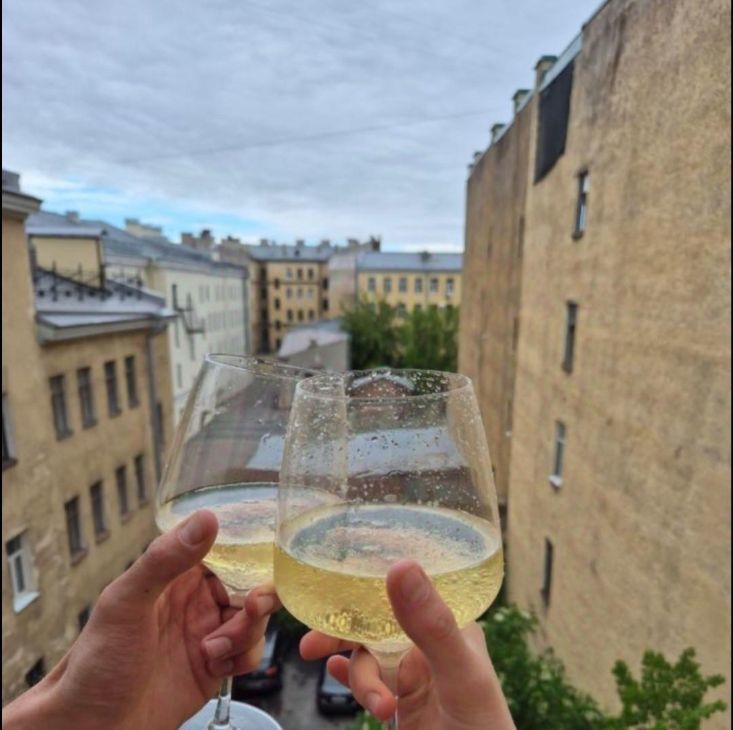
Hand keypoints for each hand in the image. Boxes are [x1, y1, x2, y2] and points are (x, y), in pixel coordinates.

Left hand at [3, 510, 280, 729]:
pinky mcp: (215, 666)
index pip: (225, 551)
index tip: (263, 564)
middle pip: (246, 585)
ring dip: (247, 632)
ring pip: (253, 618)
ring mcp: (206, 632)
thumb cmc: (95, 664)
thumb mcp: (126, 604)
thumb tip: (207, 518)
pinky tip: (217, 667)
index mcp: (174, 574)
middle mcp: (194, 600)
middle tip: (251, 610)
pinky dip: (244, 657)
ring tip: (213, 651)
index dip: (248, 555)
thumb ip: (166, 560)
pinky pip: (249, 651)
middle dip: (258, 597)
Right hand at [301, 560, 515, 729]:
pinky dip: (350, 677)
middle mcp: (429, 642)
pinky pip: (366, 679)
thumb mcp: (460, 675)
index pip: (408, 587)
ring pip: (368, 655)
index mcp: (451, 623)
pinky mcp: (400, 700)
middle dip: (344, 630)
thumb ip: (432, 626)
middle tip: (311, 646)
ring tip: (378, 707)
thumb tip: (400, 565)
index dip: (372, 579)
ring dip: (361, 677)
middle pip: (377, 620)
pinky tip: (336, 675)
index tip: (335, 578)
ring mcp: (413, 672)